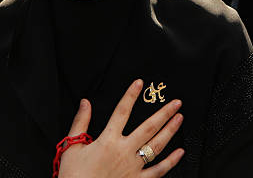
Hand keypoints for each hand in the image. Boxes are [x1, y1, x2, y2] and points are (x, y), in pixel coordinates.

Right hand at [59, 79, 184, 177]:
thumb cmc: (74, 176)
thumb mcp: (72, 147)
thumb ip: (80, 123)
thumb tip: (85, 103)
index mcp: (108, 140)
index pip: (122, 112)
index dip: (131, 96)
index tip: (139, 83)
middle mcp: (124, 151)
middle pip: (148, 127)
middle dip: (164, 113)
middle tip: (176, 103)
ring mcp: (133, 166)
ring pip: (156, 145)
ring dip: (170, 131)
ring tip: (180, 119)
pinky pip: (158, 171)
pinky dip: (171, 162)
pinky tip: (180, 152)